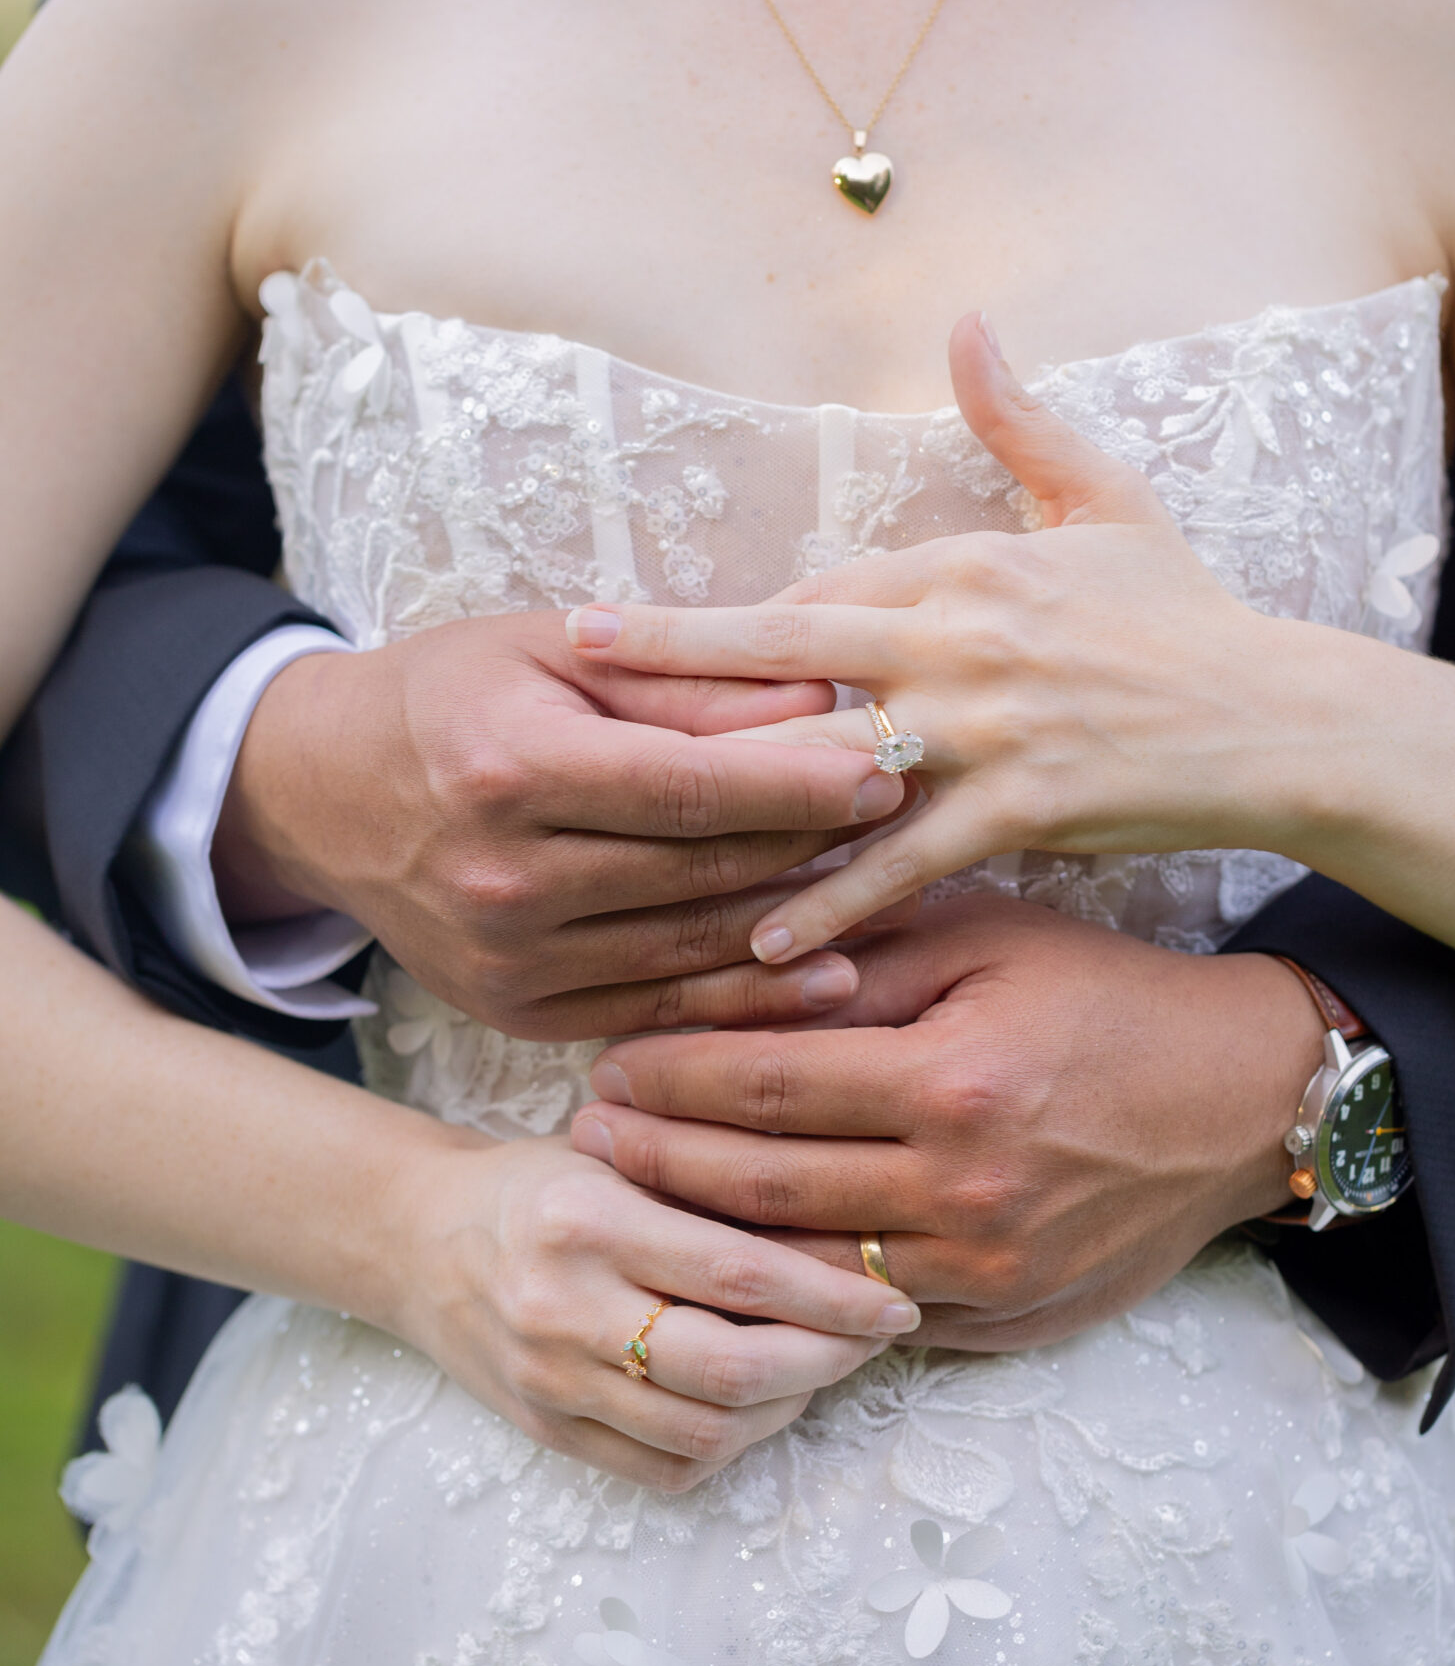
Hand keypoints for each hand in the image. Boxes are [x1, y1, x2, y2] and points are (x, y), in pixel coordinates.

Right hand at [214, 610, 905, 1036]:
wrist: (325, 794)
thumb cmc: (454, 695)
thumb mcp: (555, 650)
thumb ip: (688, 680)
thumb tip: (824, 701)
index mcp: (511, 769)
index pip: (693, 786)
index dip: (803, 783)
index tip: (893, 767)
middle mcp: (506, 877)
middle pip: (704, 870)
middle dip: (821, 845)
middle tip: (917, 820)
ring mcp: (510, 961)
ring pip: (695, 947)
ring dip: (804, 922)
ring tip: (897, 888)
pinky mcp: (521, 1015)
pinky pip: (660, 1007)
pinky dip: (748, 996)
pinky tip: (828, 974)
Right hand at [383, 1124, 923, 1492]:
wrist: (419, 1240)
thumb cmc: (545, 1180)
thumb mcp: (618, 1147)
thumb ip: (712, 1175)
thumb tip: (849, 1207)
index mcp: (588, 1220)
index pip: (738, 1274)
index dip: (833, 1295)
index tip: (896, 1296)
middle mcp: (564, 1309)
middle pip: (731, 1371)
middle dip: (828, 1360)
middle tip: (878, 1334)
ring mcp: (552, 1384)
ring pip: (707, 1431)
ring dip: (789, 1406)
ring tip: (825, 1362)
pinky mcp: (549, 1434)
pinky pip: (667, 1468)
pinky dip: (734, 1443)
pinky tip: (761, 1400)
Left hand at [565, 314, 1314, 958]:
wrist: (1273, 718)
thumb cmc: (1182, 614)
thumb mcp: (1105, 497)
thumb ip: (1018, 419)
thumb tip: (967, 322)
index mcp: (964, 566)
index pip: (815, 591)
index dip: (720, 620)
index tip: (627, 626)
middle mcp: (957, 638)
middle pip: (790, 650)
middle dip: (678, 659)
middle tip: (578, 664)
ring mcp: (984, 726)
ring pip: (829, 756)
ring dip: (729, 788)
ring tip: (629, 816)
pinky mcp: (1019, 808)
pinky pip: (902, 858)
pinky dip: (831, 898)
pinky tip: (757, 936)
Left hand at [569, 896, 1323, 1351]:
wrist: (1246, 1099)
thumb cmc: (1110, 995)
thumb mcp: (991, 937)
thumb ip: (861, 949)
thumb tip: (733, 962)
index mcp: (954, 1083)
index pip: (767, 1089)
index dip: (670, 1080)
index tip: (602, 1065)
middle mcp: (966, 1190)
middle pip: (764, 1189)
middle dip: (658, 1163)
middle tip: (584, 1141)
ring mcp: (988, 1271)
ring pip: (804, 1273)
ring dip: (708, 1239)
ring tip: (635, 1201)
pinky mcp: (1008, 1323)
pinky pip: (873, 1321)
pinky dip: (796, 1293)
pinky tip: (739, 1260)